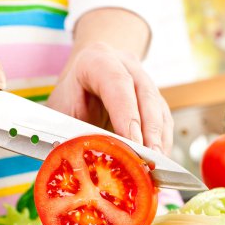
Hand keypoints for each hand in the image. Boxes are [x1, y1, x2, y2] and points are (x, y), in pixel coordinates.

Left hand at [47, 42, 173, 153]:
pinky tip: (157, 158)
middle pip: (144, 94)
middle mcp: (124, 65)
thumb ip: (69, 130)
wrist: (82, 80)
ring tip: (156, 164)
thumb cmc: (70, 96)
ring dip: (159, 138)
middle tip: (149, 158)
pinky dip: (162, 140)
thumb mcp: (60, 110)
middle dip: (149, 130)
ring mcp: (142, 79)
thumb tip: (80, 159)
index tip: (132, 142)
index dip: (126, 114)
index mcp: (96, 61)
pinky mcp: (153, 98)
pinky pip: (163, 118)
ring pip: (158, 107)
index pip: (116, 82)